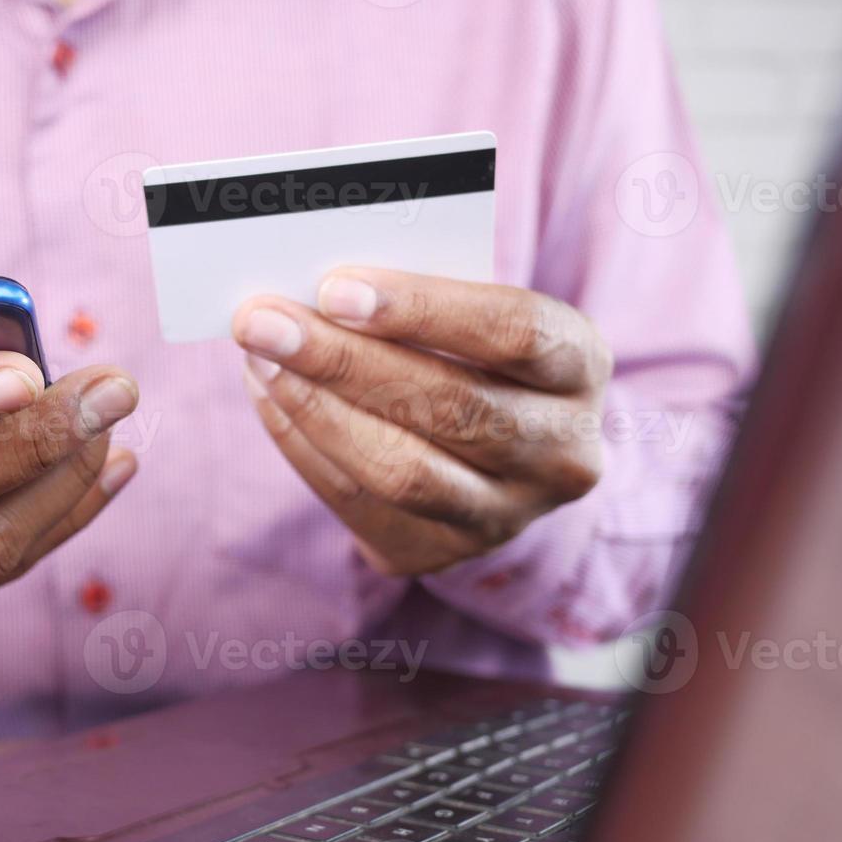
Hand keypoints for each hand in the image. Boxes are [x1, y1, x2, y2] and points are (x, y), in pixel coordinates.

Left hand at [232, 268, 612, 576]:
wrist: (506, 461)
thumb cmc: (477, 358)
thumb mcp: (478, 318)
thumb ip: (418, 301)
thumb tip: (313, 287)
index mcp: (581, 367)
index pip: (514, 333)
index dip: (423, 309)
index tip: (335, 286)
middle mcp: (561, 453)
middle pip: (450, 406)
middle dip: (342, 360)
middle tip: (262, 321)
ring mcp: (506, 516)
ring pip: (403, 470)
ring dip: (316, 409)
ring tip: (260, 359)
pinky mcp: (441, 555)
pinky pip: (360, 503)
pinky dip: (304, 445)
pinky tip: (271, 397)